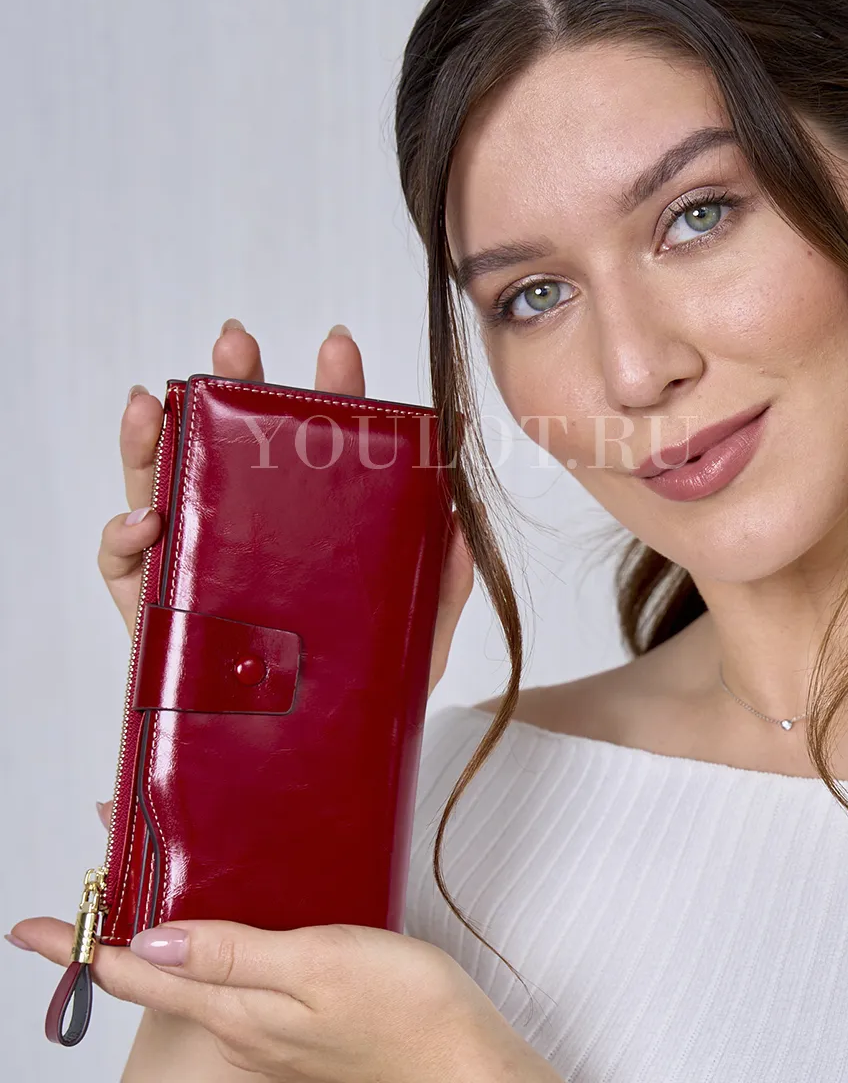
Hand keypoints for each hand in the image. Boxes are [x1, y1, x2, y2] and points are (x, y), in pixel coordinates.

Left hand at [7, 917, 561, 1081]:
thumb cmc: (403, 1012)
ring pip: (189, 977)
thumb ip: (233, 954)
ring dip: (155, 936)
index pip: (136, 974)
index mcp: (237, 1009)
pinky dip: (202, 950)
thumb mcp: (316, 966)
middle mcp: (241, 1026)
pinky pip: (229, 984)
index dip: (79, 947)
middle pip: (155, 974)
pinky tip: (218, 928)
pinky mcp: (297, 1024)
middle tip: (91, 884)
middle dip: (113, 932)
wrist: (462, 1060)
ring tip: (138, 897)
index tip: (31, 927)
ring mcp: (268, 1030)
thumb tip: (153, 939)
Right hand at [101, 317, 473, 671]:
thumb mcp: (415, 642)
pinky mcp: (153, 615)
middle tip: (235, 343)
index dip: (327, 396)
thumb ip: (442, 584)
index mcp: (306, 532)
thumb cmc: (352, 699)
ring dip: (155, 435)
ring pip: (164, 487)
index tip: (338, 348)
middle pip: (231, 449)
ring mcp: (195, 569)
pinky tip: (148, 519)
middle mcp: (246, 538)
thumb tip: (461, 518)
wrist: (295, 768)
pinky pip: (124, 566)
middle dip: (230, 388)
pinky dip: (122, 534)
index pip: (317, 452)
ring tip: (157, 400)